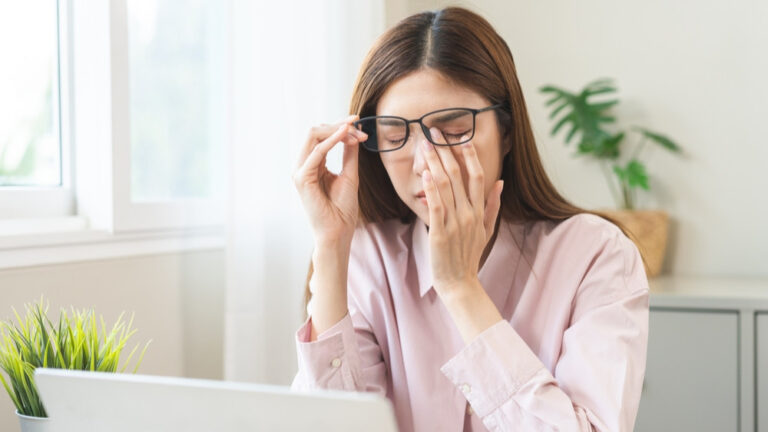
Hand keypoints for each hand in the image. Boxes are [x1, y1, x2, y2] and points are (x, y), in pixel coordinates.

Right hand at [292, 115, 367, 245]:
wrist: (338, 232)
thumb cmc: (342, 209)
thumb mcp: (349, 174)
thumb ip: (349, 153)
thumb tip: (352, 134)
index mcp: (312, 164)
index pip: (321, 136)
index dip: (340, 127)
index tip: (359, 123)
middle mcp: (303, 166)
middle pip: (315, 132)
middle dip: (339, 126)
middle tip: (359, 127)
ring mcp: (300, 171)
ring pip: (313, 136)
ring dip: (336, 130)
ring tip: (354, 131)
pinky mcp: (302, 179)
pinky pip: (316, 152)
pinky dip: (331, 141)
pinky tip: (345, 135)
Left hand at [420, 127, 503, 296]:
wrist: (460, 283)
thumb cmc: (470, 256)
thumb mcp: (487, 230)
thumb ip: (493, 205)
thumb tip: (500, 182)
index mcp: (480, 211)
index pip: (477, 175)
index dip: (468, 154)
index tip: (458, 137)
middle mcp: (469, 213)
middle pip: (458, 175)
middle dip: (444, 151)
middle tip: (433, 132)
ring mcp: (455, 222)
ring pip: (445, 186)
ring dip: (434, 162)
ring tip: (424, 145)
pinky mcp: (440, 233)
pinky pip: (436, 206)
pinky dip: (431, 188)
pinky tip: (425, 174)